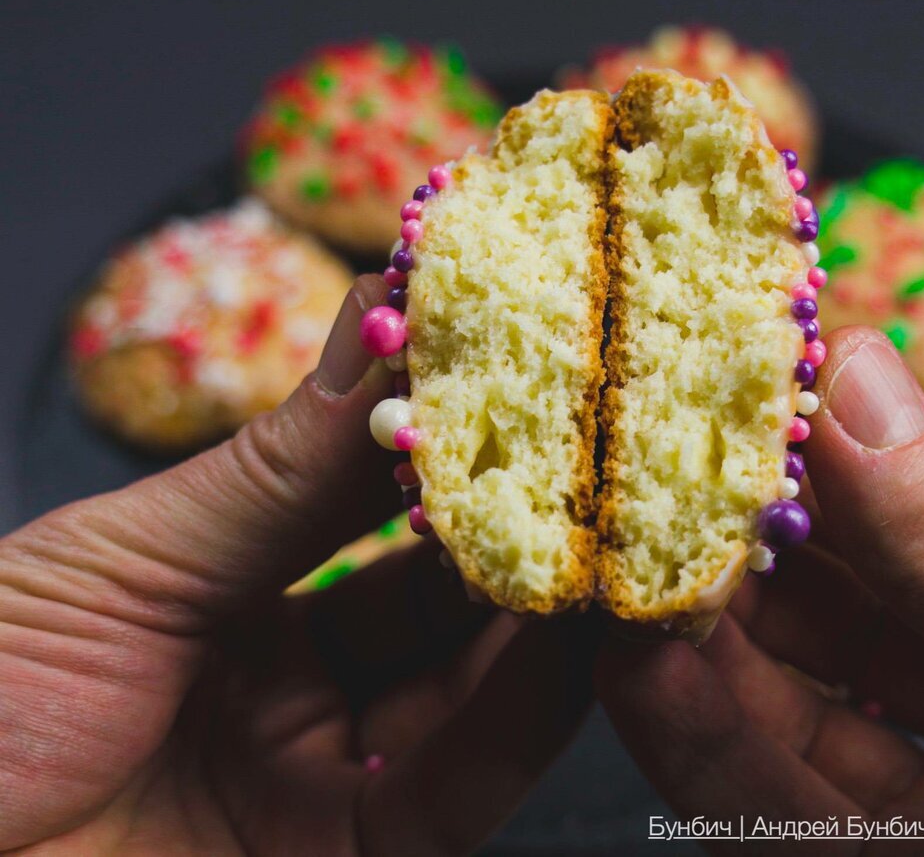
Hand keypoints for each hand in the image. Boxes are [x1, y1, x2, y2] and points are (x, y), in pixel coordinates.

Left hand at [0, 276, 594, 854]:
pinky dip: (523, 720)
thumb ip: (282, 464)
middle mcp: (290, 676)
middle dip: (518, 523)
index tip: (522, 368)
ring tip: (612, 536)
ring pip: (472, 689)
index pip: (369, 503)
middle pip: (439, 594)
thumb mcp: (131, 558)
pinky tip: (572, 646)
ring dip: (545, 615)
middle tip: (596, 450)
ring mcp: (324, 771)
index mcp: (226, 585)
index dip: (445, 438)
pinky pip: (459, 792)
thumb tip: (387, 313)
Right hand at [598, 326, 923, 853]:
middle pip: (841, 604)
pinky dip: (699, 739)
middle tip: (650, 495)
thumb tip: (850, 380)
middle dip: (740, 547)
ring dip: (696, 642)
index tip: (726, 401)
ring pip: (787, 705)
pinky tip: (647, 673)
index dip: (826, 453)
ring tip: (628, 582)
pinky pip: (770, 806)